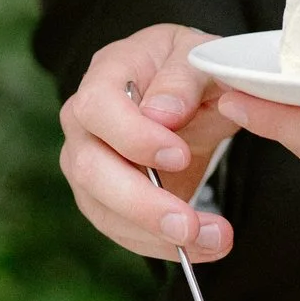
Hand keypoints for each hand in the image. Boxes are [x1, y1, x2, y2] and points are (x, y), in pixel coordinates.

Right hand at [58, 24, 238, 261]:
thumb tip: (165, 114)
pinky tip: (203, 245)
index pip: (98, 108)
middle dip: (142, 204)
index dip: (133, 137)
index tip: (180, 156)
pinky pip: (122, 230)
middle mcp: (83, 123)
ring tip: (215, 240)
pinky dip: (162, 245)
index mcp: (105, 75)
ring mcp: (87, 163)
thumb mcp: (198, 55)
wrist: (184, 90)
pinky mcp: (102, 198)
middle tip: (190, 224)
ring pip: (103, 209)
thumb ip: (184, 77)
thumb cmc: (188, 67)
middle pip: (91, 170)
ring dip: (157, 235)